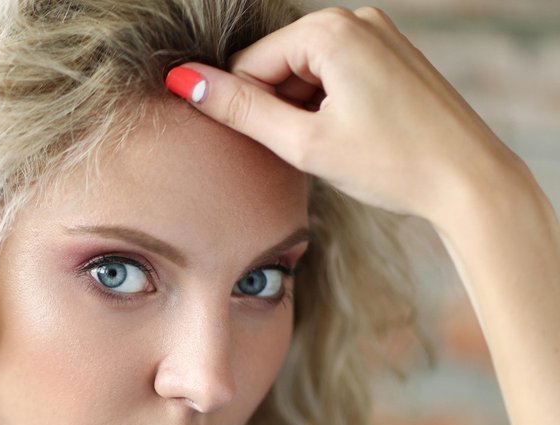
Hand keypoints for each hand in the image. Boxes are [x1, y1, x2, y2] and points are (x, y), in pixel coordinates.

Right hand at [164, 6, 525, 224]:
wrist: (467, 179)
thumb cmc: (390, 163)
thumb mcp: (303, 143)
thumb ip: (240, 110)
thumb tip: (185, 81)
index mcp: (331, 30)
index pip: (249, 66)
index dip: (250, 113)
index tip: (277, 148)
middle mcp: (355, 18)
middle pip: (275, 65)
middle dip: (278, 109)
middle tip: (311, 150)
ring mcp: (377, 33)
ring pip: (302, 73)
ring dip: (301, 111)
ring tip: (336, 146)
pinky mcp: (389, 53)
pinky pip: (332, 74)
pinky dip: (326, 106)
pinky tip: (352, 136)